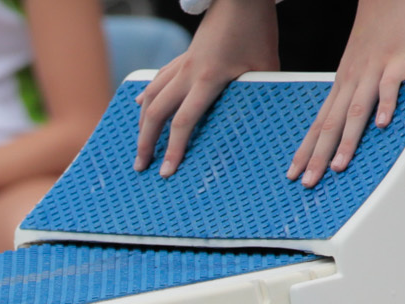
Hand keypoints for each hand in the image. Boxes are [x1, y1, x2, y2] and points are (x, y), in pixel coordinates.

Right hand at [133, 0, 277, 177]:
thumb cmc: (256, 30)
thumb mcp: (265, 66)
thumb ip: (259, 94)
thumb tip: (261, 120)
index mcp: (208, 79)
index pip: (183, 122)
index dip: (173, 150)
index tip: (166, 172)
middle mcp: (188, 73)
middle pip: (155, 113)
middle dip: (146, 143)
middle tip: (141, 167)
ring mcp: (181, 64)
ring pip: (150, 97)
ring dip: (141, 123)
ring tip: (140, 145)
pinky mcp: (182, 57)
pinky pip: (157, 80)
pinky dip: (146, 96)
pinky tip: (139, 105)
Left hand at [286, 0, 404, 185]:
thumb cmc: (375, 33)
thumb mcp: (358, 67)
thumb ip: (356, 95)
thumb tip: (355, 125)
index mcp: (341, 85)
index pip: (318, 124)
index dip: (305, 150)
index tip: (293, 175)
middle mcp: (350, 81)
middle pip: (331, 124)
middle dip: (317, 156)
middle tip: (307, 183)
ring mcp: (373, 71)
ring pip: (355, 110)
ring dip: (346, 140)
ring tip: (338, 166)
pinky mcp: (398, 61)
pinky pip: (390, 85)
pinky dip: (386, 105)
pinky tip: (382, 126)